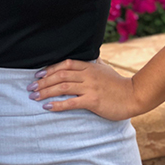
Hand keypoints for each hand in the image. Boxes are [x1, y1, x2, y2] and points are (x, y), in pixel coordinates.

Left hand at [26, 58, 140, 120]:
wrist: (133, 95)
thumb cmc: (118, 84)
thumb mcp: (104, 69)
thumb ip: (93, 64)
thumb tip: (89, 57)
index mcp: (88, 66)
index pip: (64, 64)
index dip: (49, 69)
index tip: (37, 75)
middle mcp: (87, 75)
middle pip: (60, 75)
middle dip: (43, 82)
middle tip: (30, 88)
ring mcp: (90, 87)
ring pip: (63, 87)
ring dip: (46, 92)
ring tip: (34, 97)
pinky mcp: (92, 101)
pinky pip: (71, 102)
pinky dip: (57, 104)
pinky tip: (48, 107)